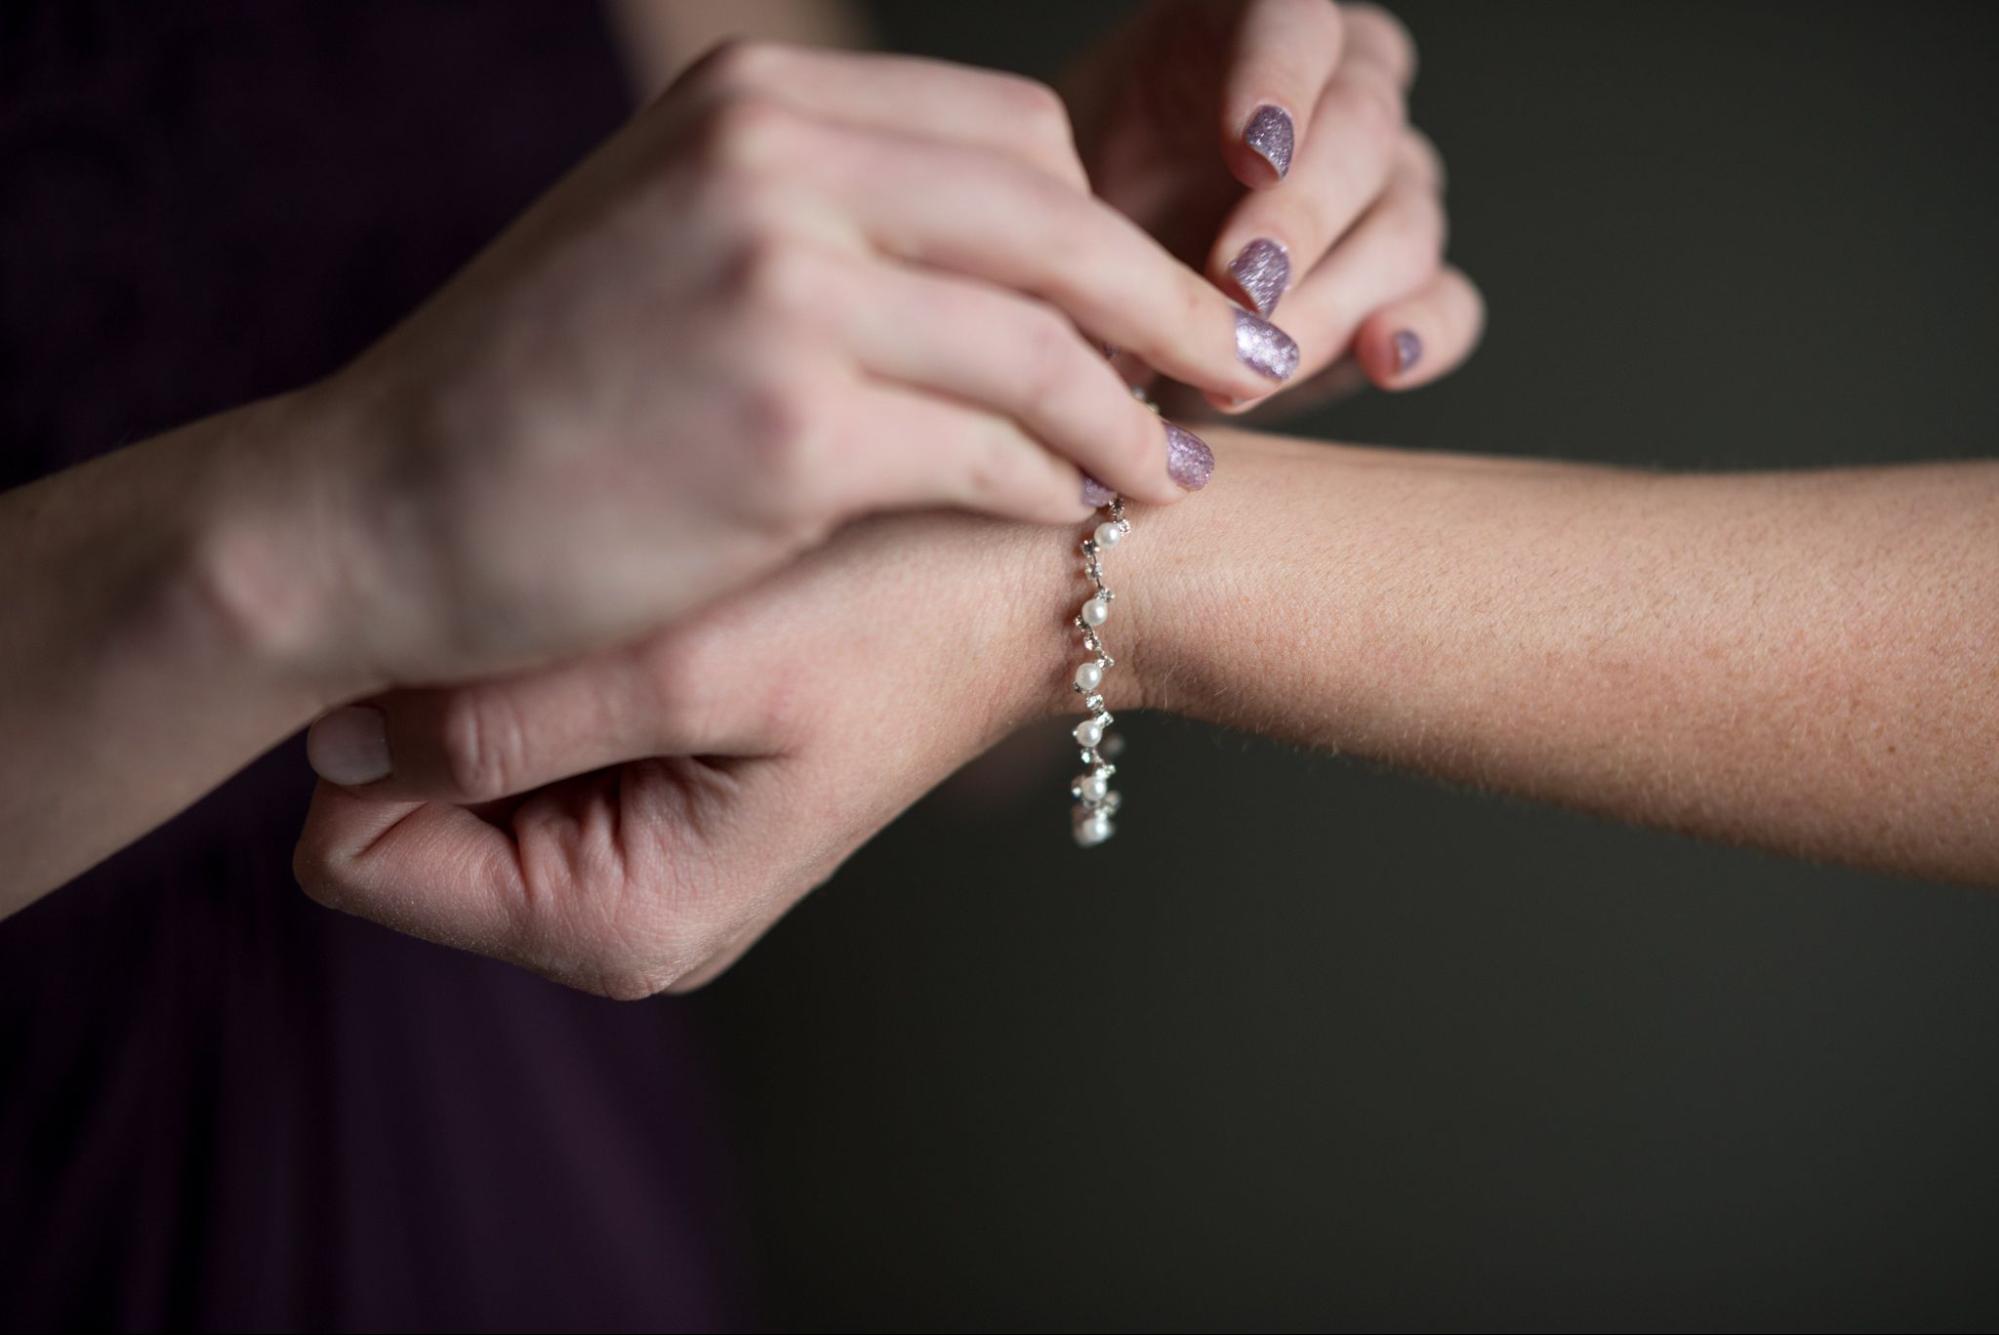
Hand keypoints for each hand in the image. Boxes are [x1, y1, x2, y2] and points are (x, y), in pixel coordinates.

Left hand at [292, 507, 1071, 997]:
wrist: (1032, 586)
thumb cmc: (893, 615)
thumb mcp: (689, 665)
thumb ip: (495, 727)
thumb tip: (328, 746)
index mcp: (620, 922)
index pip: (354, 857)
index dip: (379, 737)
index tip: (471, 627)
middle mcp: (621, 923)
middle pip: (403, 820)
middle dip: (449, 709)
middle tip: (567, 603)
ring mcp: (641, 867)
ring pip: (460, 775)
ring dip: (509, 680)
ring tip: (622, 598)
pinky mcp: (661, 805)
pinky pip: (531, 746)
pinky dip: (560, 672)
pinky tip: (645, 608)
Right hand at [297, 40, 1289, 697]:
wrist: (382, 508)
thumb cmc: (535, 392)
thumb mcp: (669, 237)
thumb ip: (826, 214)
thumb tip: (1005, 252)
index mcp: (753, 102)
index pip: (1007, 133)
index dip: (1104, 222)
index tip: (1157, 294)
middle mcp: (771, 163)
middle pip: (1056, 217)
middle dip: (1171, 304)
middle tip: (1244, 366)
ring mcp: (780, 291)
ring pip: (1045, 342)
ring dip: (1134, 413)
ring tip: (1179, 467)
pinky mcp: (789, 431)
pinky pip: (990, 452)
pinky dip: (1056, 487)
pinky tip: (1081, 516)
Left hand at [1063, 1, 1482, 403]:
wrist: (1108, 309)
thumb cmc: (1087, 223)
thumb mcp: (1072, 190)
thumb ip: (1105, 202)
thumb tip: (1112, 288)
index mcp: (1261, 34)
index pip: (1295, 25)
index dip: (1279, 83)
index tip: (1247, 151)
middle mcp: (1346, 94)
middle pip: (1362, 129)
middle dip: (1298, 217)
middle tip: (1240, 286)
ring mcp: (1391, 188)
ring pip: (1403, 224)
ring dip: (1330, 300)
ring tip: (1255, 363)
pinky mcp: (1410, 285)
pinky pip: (1449, 302)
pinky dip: (1422, 334)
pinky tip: (1383, 360)